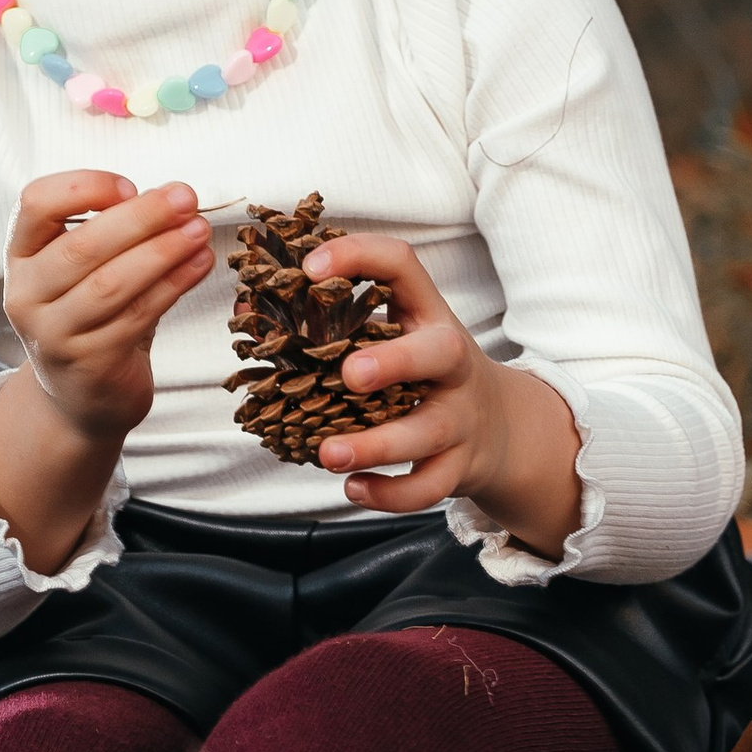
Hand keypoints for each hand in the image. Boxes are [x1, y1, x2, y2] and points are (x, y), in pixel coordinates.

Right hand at [5, 169, 214, 445]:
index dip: (84, 187)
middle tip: (185, 198)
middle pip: (81, 246)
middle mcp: (27, 294)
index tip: (129, 186)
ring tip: (198, 231)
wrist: (80, 395)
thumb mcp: (82, 269)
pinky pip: (137, 316)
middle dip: (141, 217)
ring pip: (111, 284)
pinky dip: (173, 286)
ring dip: (163, 252)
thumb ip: (112, 232)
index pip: (36, 203)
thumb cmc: (88, 316)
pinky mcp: (88, 364)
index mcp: (22, 255)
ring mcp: (53, 334)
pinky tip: (198, 265)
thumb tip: (168, 198)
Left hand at [302, 232, 583, 550]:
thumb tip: (249, 306)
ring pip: (428, 432)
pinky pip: (429, 486)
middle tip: (348, 374)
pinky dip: (390, 495)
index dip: (359, 256)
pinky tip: (354, 488)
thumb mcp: (398, 335)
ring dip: (375, 445)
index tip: (310, 267)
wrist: (502, 428)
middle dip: (395, 361)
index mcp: (428, 316)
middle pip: (441, 352)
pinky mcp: (459, 466)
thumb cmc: (426, 372)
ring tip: (327, 453)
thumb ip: (333, 321)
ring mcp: (460, 417)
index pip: (402, 266)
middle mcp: (452, 364)